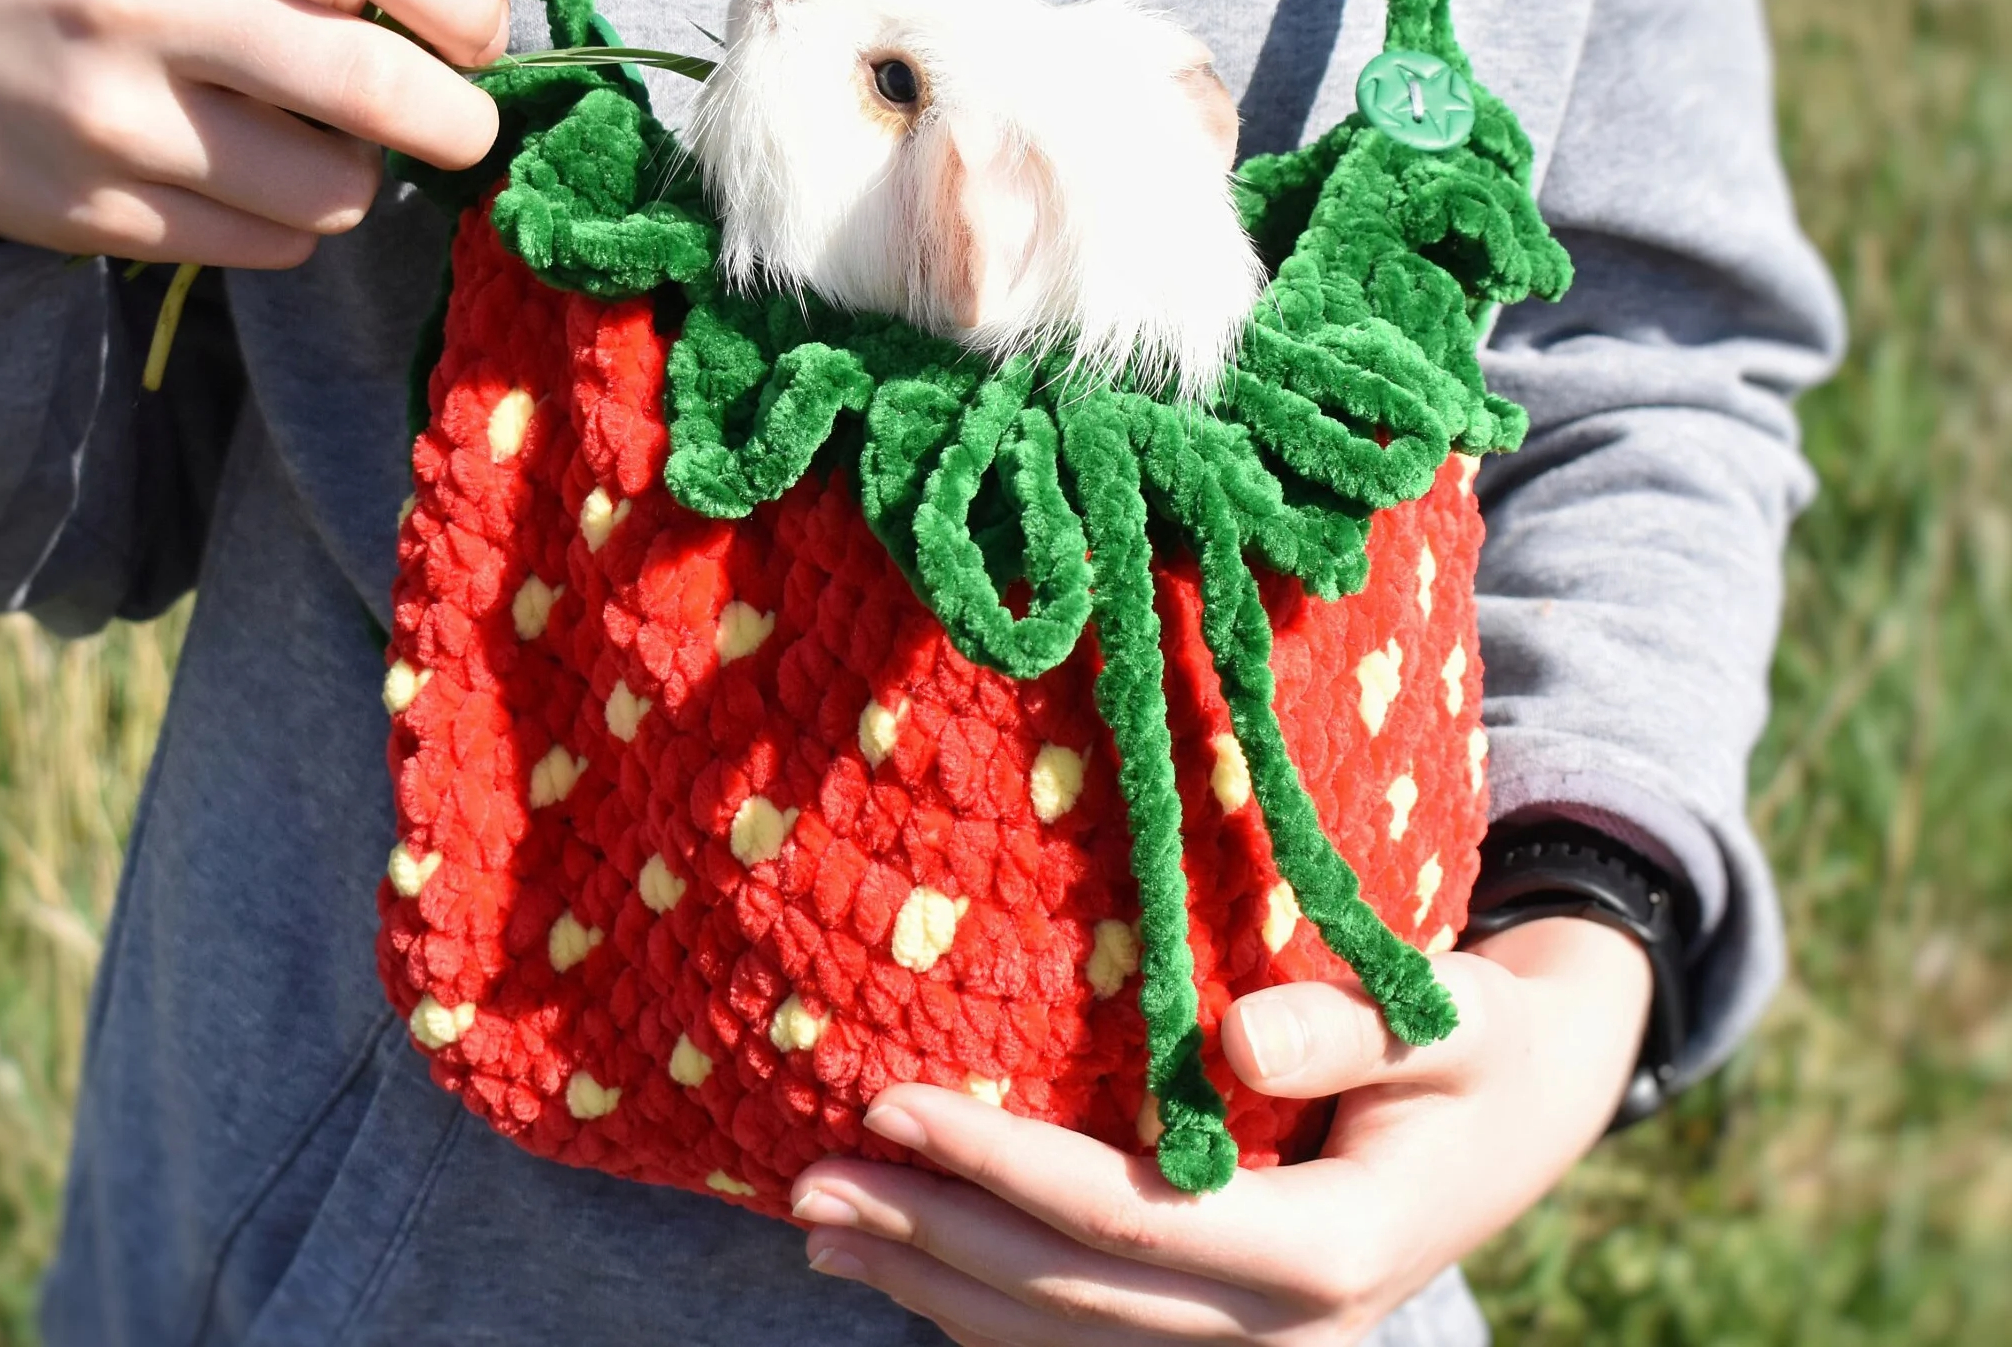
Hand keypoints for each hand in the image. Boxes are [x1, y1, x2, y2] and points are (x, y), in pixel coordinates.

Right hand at [0, 0, 509, 263]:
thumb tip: (463, 36)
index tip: (484, 36)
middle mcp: (142, 3)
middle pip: (371, 83)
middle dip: (457, 123)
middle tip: (467, 127)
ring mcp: (113, 120)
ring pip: (331, 191)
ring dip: (361, 179)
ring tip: (324, 144)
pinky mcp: (97, 216)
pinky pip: (271, 248)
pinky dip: (293, 226)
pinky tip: (249, 181)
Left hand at [789, 917, 1651, 1344]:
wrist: (1522, 1118)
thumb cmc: (1477, 1041)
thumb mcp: (1447, 1014)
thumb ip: (1353, 1028)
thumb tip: (1242, 1036)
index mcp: (1330, 1248)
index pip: (1128, 1221)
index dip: (1000, 1165)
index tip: (892, 1100)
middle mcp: (1287, 1333)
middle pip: (1071, 1298)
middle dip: (930, 1237)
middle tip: (805, 1178)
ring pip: (1066, 1343)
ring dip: (934, 1287)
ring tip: (820, 1226)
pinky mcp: (1234, 1345)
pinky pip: (1091, 1345)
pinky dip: (989, 1312)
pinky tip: (907, 1265)